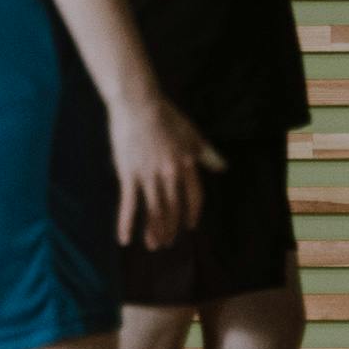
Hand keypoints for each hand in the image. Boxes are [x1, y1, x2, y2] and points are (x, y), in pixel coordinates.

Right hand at [110, 91, 222, 251]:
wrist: (138, 103)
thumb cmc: (166, 115)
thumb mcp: (192, 134)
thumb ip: (207, 154)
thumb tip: (224, 167)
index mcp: (187, 164)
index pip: (194, 197)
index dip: (192, 214)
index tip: (190, 226)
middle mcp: (170, 174)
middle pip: (173, 209)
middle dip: (171, 229)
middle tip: (167, 243)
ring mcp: (149, 176)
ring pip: (154, 212)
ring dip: (154, 232)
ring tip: (153, 245)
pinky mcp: (129, 175)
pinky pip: (129, 205)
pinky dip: (126, 224)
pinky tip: (124, 239)